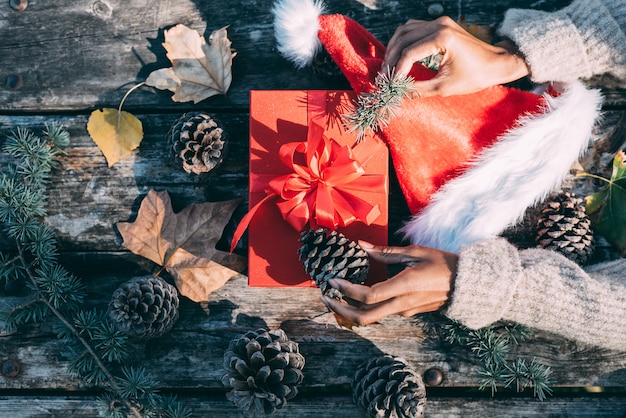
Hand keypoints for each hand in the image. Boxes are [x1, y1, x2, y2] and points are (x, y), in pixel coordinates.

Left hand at [320, 241, 456, 325]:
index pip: (367, 296)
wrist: (468, 284)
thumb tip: (362, 245)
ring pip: (372, 318)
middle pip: (364, 317)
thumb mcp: (416, 252)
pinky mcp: (408, 312)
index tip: (332, 282)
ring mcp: (405, 311)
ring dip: (350, 310)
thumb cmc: (443, 263)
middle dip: (340, 309)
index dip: (346, 291)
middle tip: (325, 297)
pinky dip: (365, 307)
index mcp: (403, 286)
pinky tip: (357, 295)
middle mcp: (402, 304)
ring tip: (335, 296)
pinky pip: (382, 313)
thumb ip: (387, 252)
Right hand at [383, 16, 529, 96]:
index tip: (390, 85)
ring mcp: (440, 22)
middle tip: (384, 77)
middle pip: (402, 39)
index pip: (408, 53)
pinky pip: (414, 29)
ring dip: (394, 48)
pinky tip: (399, 57)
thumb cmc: (475, 77)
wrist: (497, 63)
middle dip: (390, 59)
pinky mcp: (441, 24)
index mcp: (442, 38)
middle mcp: (439, 25)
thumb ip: (418, 90)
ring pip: (405, 31)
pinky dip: (403, 42)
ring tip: (389, 68)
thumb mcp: (444, 87)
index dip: (396, 71)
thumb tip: (397, 94)